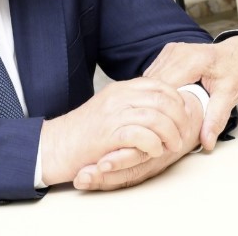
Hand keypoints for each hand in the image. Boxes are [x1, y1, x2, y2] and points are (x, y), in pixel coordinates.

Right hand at [72, 90, 204, 190]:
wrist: (54, 145)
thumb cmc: (83, 132)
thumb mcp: (109, 107)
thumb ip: (130, 102)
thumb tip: (157, 106)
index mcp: (121, 88)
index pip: (160, 86)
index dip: (177, 101)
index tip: (183, 115)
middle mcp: (119, 97)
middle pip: (163, 100)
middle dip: (179, 118)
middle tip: (183, 134)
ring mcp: (114, 114)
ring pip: (156, 117)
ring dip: (170, 134)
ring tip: (173, 146)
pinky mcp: (108, 134)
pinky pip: (141, 135)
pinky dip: (153, 144)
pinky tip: (154, 151)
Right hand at [144, 36, 237, 149]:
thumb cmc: (237, 71)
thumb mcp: (230, 95)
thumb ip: (216, 118)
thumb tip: (206, 142)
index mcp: (192, 60)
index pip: (167, 89)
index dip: (166, 111)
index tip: (172, 128)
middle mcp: (176, 53)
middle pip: (155, 85)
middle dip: (159, 107)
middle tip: (168, 125)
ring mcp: (170, 52)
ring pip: (151, 80)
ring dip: (156, 99)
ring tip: (167, 115)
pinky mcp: (167, 54)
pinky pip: (155, 76)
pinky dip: (159, 91)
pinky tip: (167, 103)